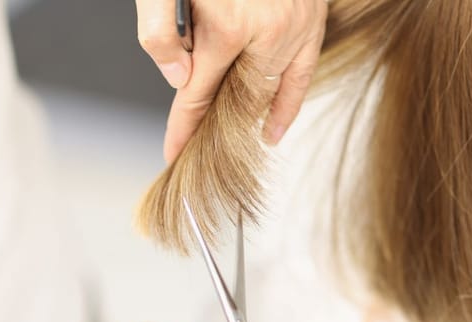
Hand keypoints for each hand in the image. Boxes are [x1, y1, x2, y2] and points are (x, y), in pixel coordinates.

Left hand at [136, 0, 328, 162]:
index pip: (199, 92)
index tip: (173, 153)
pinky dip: (289, 103)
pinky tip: (273, 129)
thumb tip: (179, 78)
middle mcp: (270, 32)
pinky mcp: (312, 17)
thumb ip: (158, 30)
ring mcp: (297, 26)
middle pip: (237, 97)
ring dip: (248, 118)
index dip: (183, 125)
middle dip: (216, 128)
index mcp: (230, 26)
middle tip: (201, 155)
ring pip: (270, 89)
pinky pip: (305, 71)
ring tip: (232, 143)